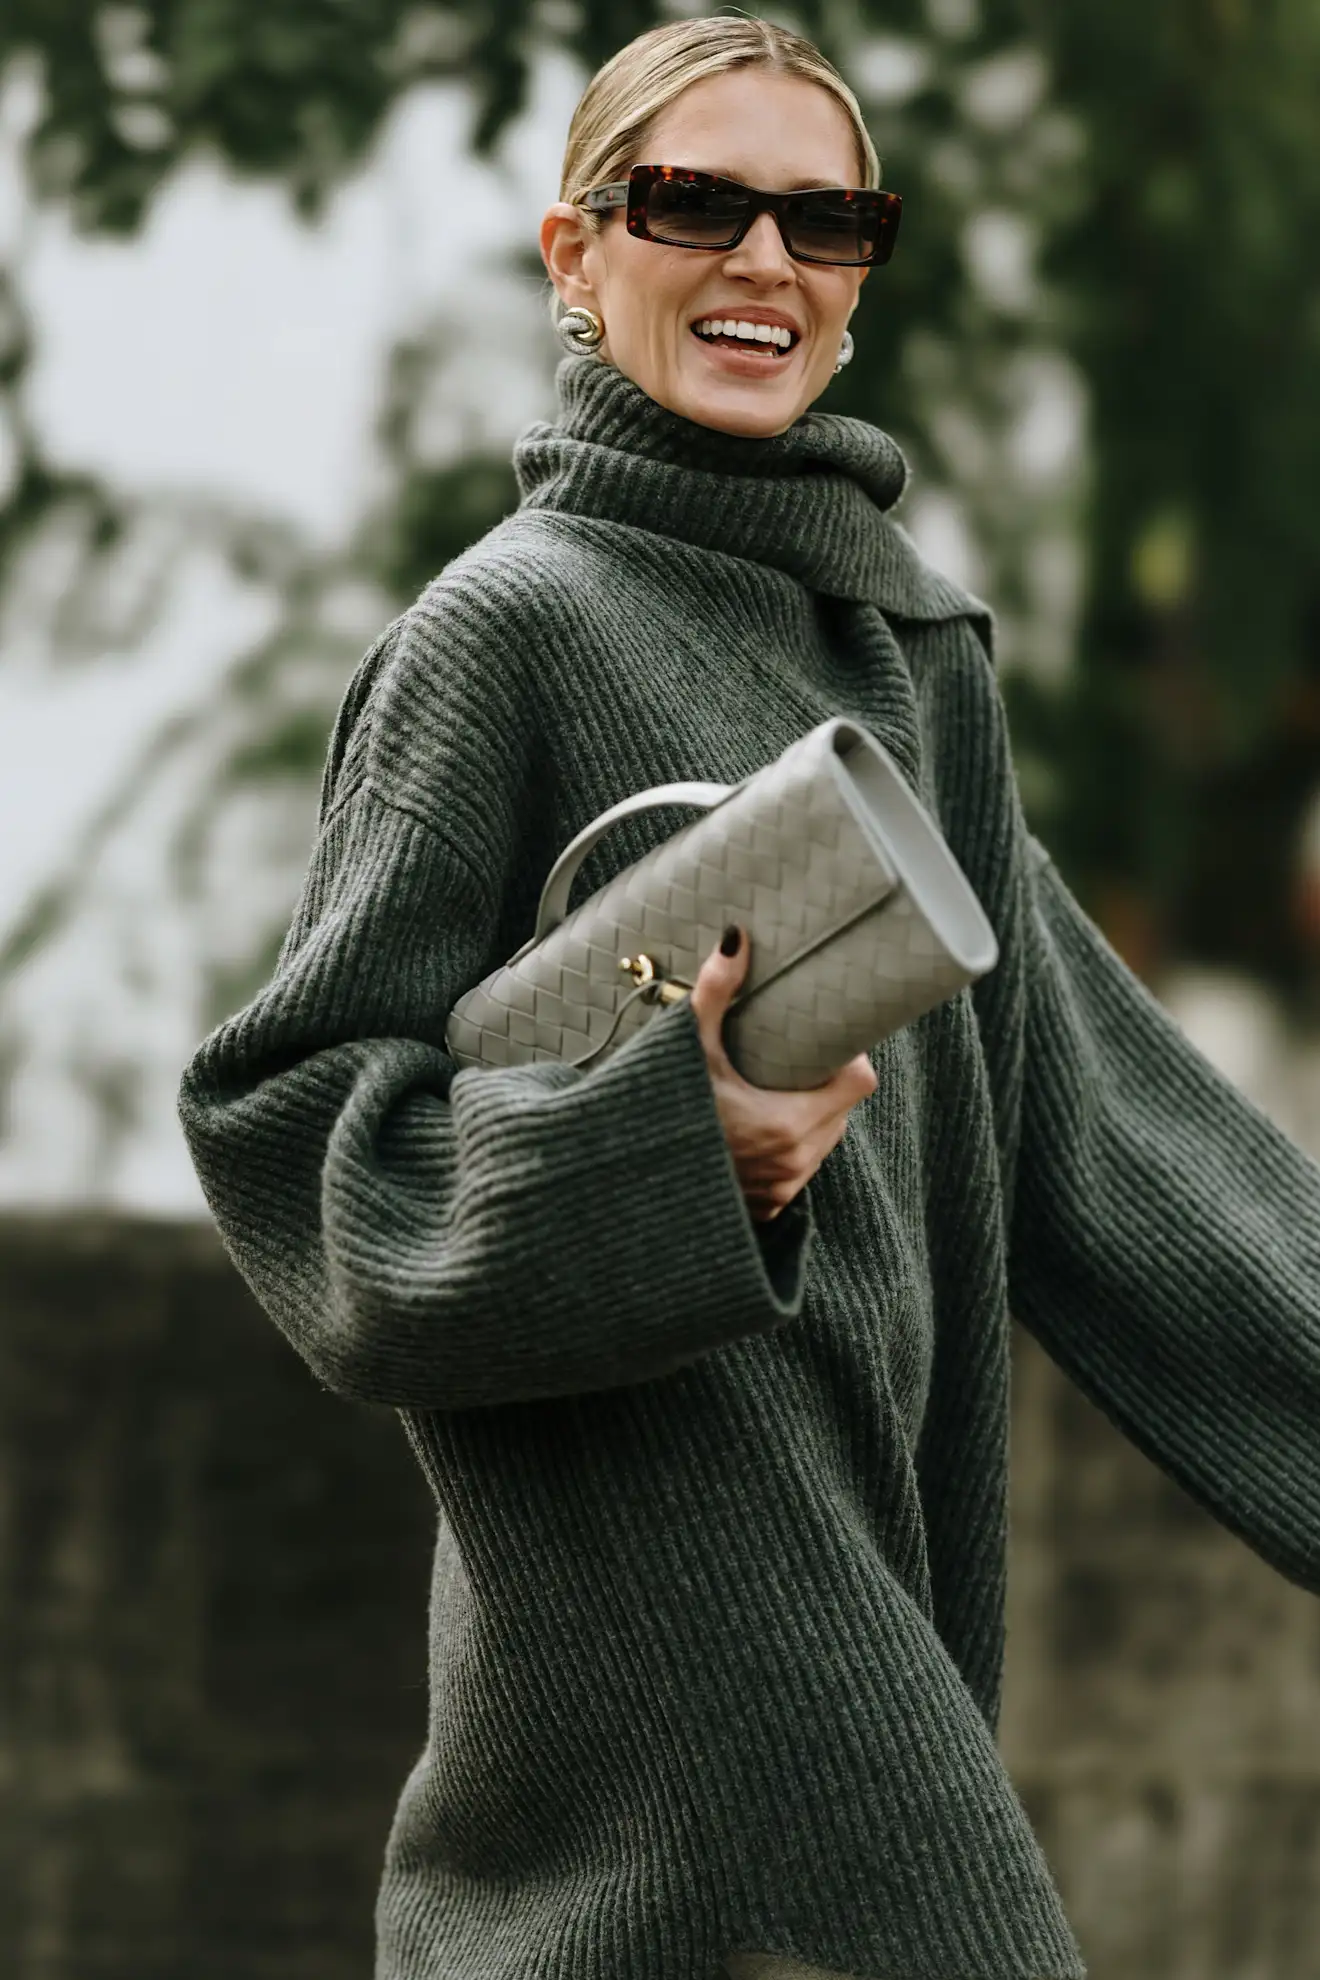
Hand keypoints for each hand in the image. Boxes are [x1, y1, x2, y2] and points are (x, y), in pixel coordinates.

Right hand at [686, 924, 877, 1222]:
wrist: (634, 1183)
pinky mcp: (768, 1206)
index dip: (849, 1060)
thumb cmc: (663, 1113)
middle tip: (790, 1063)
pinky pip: (798, 1169)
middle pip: (843, 1111)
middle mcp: (794, 1161)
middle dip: (825, 1086)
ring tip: (774, 1094)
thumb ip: (715, 994)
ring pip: (823, 1141)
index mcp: (789, 1123)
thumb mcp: (689, 1050)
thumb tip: (736, 939)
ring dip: (810, 1118)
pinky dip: (788, 1150)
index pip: (859, 1083)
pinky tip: (759, 1133)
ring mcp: (782, 1188)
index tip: (824, 1045)